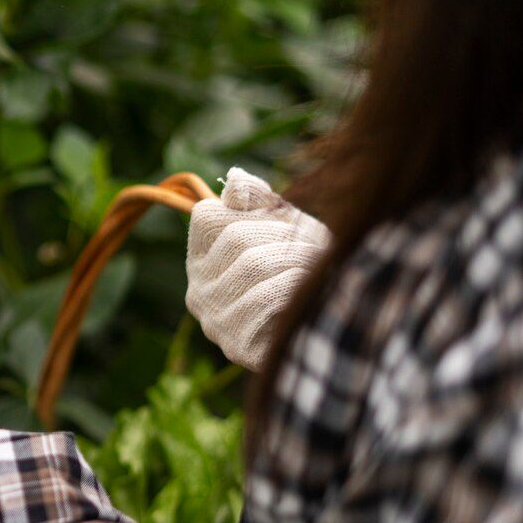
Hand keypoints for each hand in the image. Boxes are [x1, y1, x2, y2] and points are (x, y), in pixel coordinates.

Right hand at [186, 167, 330, 370]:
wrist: (326, 333)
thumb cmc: (303, 271)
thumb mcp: (282, 228)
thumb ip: (257, 203)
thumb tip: (235, 177)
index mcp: (201, 260)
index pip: (208, 216)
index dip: (253, 210)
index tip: (286, 219)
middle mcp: (197, 291)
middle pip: (236, 238)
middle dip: (284, 234)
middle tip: (317, 243)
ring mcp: (213, 320)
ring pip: (253, 266)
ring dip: (297, 260)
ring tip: (318, 265)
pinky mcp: (236, 345)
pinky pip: (264, 300)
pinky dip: (295, 289)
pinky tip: (310, 291)